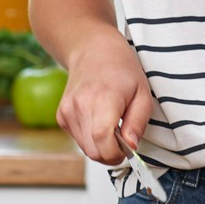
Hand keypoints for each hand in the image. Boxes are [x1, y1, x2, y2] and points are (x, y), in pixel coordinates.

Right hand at [56, 32, 154, 166]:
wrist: (93, 50)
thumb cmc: (122, 69)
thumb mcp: (143, 93)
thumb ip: (137, 123)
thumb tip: (130, 147)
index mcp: (103, 98)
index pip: (102, 140)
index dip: (116, 153)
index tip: (127, 149)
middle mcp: (80, 105)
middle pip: (93, 151)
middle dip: (111, 153)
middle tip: (123, 138)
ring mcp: (67, 111)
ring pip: (86, 149)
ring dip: (101, 146)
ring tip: (112, 125)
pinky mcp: (61, 115)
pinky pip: (78, 140)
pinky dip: (90, 138)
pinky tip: (98, 120)